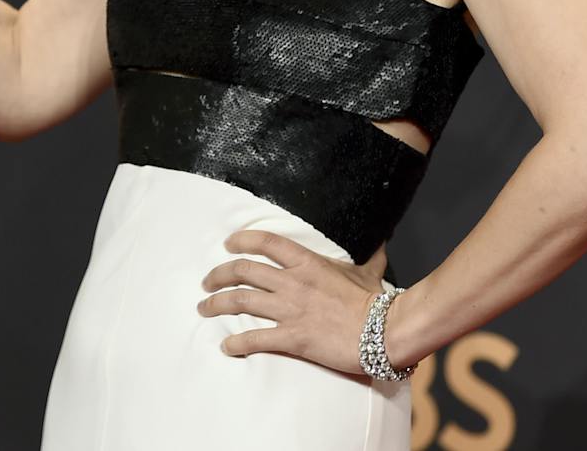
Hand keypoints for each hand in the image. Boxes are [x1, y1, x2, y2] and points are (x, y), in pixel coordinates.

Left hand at [197, 229, 389, 375]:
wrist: (383, 331)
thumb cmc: (376, 301)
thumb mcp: (369, 272)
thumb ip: (369, 256)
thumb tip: (381, 240)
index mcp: (307, 262)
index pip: (266, 242)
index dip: (242, 240)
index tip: (228, 244)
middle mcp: (292, 282)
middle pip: (244, 270)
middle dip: (219, 274)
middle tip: (207, 281)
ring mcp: (290, 310)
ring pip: (241, 301)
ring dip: (217, 304)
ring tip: (204, 308)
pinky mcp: (293, 338)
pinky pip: (256, 339)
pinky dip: (237, 343)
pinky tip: (226, 346)